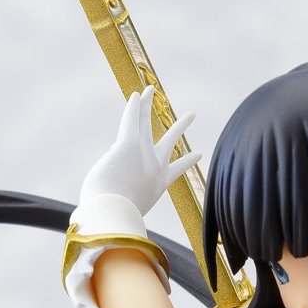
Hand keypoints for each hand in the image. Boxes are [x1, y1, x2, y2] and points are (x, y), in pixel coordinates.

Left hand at [79, 89, 199, 216]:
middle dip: (180, 127)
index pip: (177, 170)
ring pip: (146, 123)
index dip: (188, 162)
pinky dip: (134, 107)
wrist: (115, 214)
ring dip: (149, 105)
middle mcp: (156, 166)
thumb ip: (120, 194)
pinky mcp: (128, 144)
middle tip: (191, 115)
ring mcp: (143, 153)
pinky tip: (135, 94)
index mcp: (160, 184)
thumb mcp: (124, 209)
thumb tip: (109, 173)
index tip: (197, 154)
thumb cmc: (115, 217)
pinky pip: (131, 120)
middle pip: (170, 141)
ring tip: (152, 90)